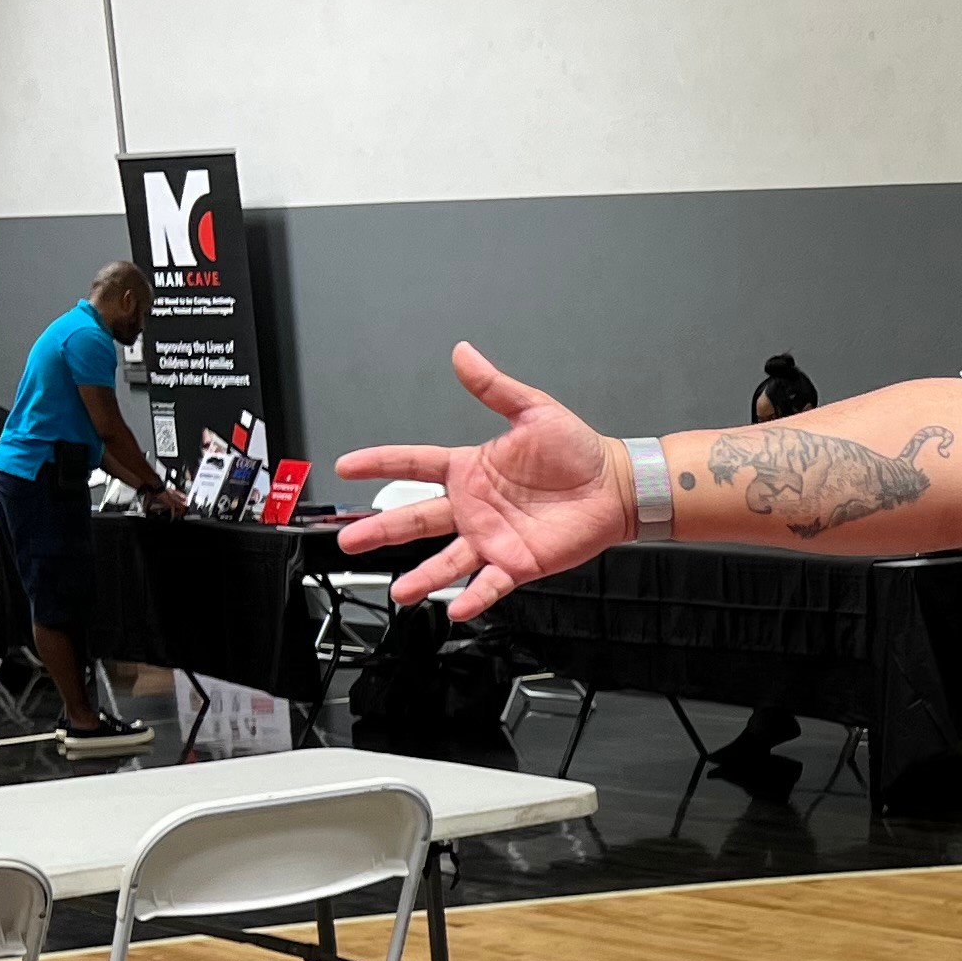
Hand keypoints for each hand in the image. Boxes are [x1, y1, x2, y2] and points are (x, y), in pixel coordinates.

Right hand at [335, 342, 631, 617]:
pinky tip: (456, 606)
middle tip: (350, 538)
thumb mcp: (532, 410)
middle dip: (381, 530)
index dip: (379, 463)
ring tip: (401, 590)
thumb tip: (463, 353)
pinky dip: (474, 597)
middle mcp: (473, 507)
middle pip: (416, 518)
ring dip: (422, 576)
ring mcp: (491, 537)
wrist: (615, 485)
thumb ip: (493, 387)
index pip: (413, 465)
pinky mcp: (517, 562)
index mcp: (469, 469)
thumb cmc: (577, 451)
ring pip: (447, 561)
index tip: (346, 465)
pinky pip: (490, 584)